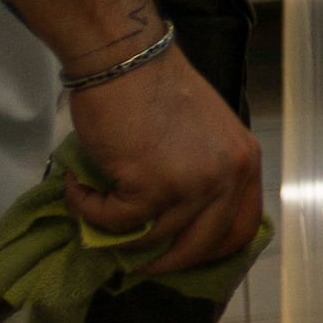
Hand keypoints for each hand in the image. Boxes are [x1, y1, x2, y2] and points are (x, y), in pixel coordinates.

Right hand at [67, 54, 262, 268]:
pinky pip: (114, 223)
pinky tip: (77, 187)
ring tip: (93, 202)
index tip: (182, 256)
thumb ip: (202, 173)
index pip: (243, 226)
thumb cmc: (156, 89)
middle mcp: (229, 175)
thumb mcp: (203, 136)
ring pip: (153, 239)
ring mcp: (194, 183)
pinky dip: (88, 210)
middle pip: (205, 245)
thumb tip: (177, 222)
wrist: (126, 60)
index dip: (212, 250)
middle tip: (135, 262)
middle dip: (166, 262)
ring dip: (114, 229)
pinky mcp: (152, 186)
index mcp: (245, 161)